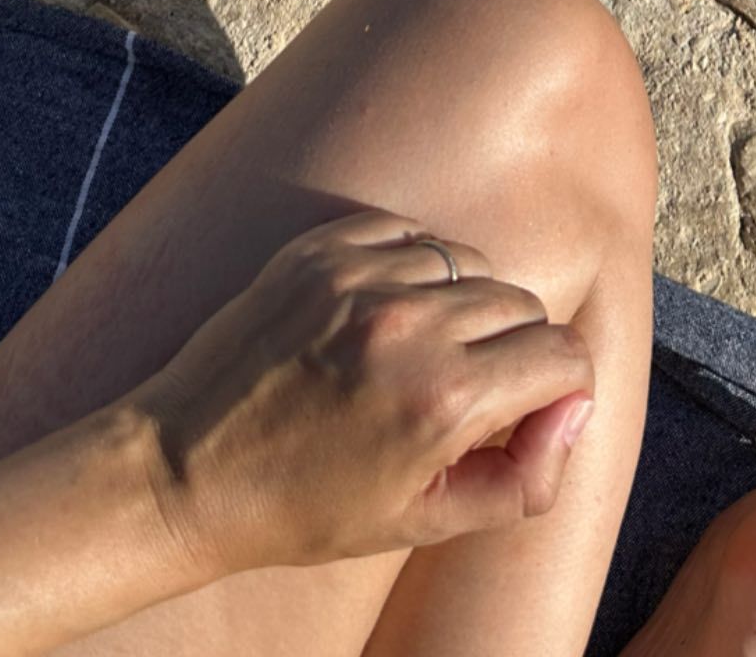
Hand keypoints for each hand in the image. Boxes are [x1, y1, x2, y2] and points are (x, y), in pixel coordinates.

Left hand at [136, 207, 594, 577]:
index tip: (530, 412)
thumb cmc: (305, 508)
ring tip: (421, 352)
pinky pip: (410, 233)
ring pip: (471, 262)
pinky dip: (414, 266)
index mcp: (445, 399)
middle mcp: (411, 324)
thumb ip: (523, 478)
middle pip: (522, 304)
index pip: (562, 355)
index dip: (560, 390)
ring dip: (465, 303)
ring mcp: (362, 278)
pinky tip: (385, 313)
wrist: (185, 469)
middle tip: (468, 393)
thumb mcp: (424, 521)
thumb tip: (570, 409)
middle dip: (515, 349)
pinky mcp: (323, 249)